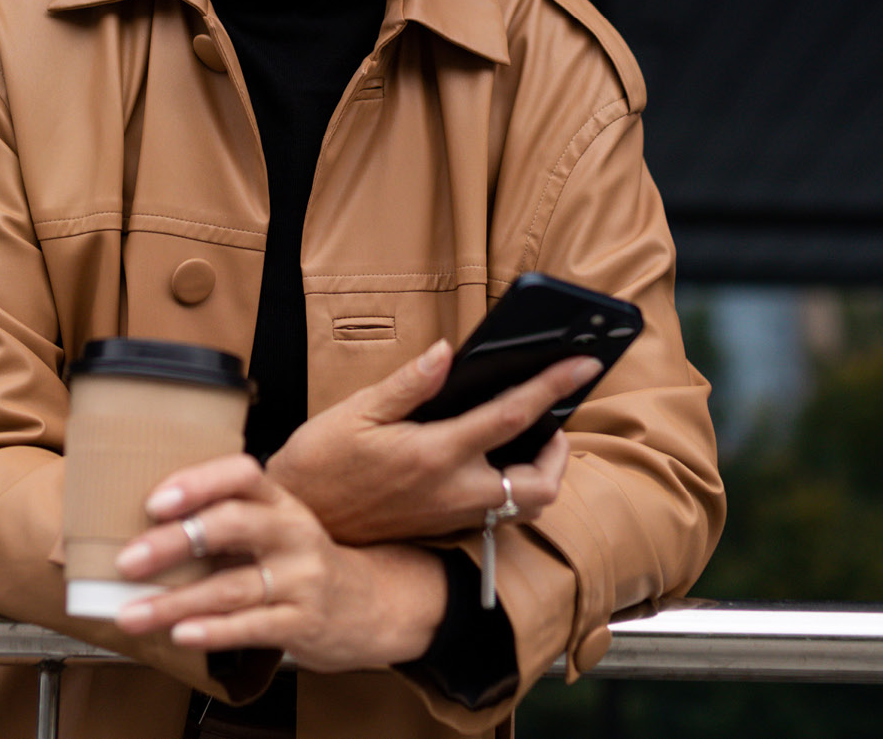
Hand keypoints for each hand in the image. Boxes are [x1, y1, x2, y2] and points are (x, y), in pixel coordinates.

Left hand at [111, 454, 447, 672]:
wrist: (375, 605)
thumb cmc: (305, 563)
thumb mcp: (277, 528)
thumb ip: (227, 521)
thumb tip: (143, 530)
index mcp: (281, 502)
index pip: (242, 475)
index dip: (198, 482)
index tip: (155, 502)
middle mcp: (293, 534)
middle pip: (232, 526)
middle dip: (174, 542)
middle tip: (127, 560)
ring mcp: (302, 579)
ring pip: (232, 587)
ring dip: (175, 602)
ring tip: (132, 612)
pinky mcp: (304, 623)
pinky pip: (253, 627)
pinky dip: (214, 630)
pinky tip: (181, 633)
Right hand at [266, 339, 594, 544]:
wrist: (299, 520)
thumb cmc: (320, 462)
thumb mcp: (357, 410)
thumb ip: (409, 384)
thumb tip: (447, 353)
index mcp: (434, 454)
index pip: (512, 416)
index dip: (553, 386)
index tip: (584, 364)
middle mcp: (453, 491)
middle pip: (540, 484)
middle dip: (559, 452)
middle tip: (552, 421)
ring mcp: (451, 515)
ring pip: (525, 508)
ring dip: (541, 475)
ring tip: (530, 440)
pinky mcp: (443, 528)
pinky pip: (499, 516)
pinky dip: (513, 490)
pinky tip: (495, 462)